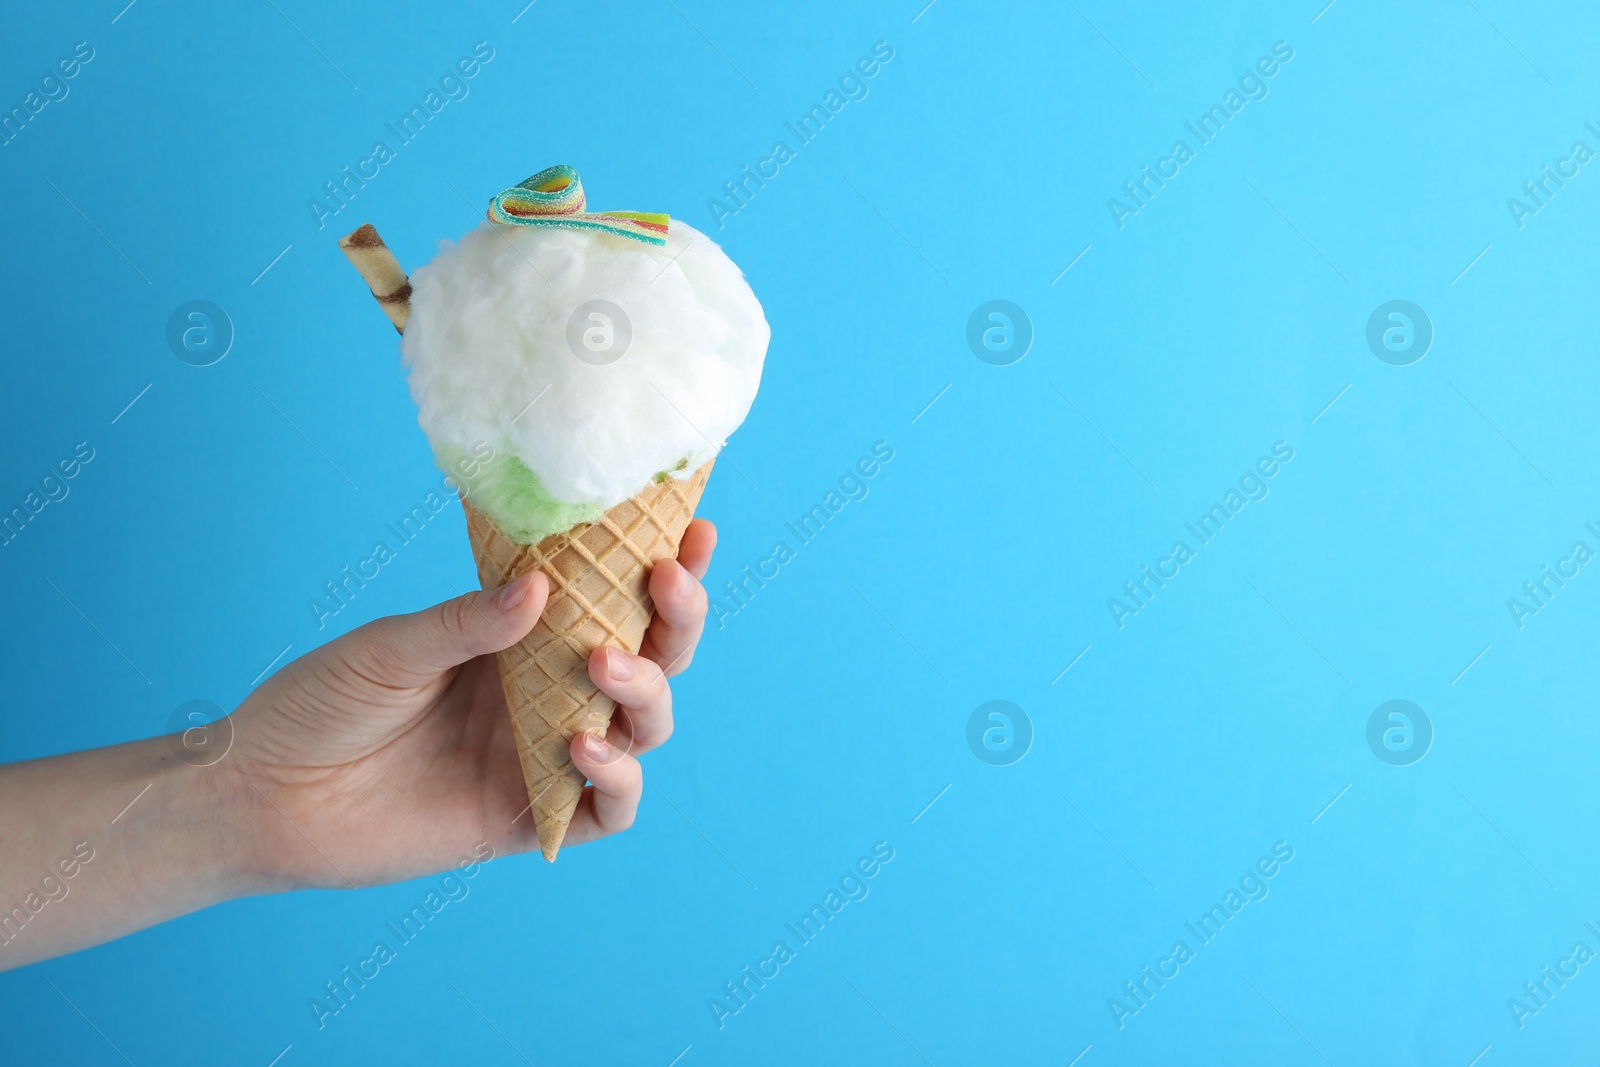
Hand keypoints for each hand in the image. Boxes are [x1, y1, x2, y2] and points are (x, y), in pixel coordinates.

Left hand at [223, 519, 716, 890]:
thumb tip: (545, 586)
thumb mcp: (390, 647)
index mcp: (521, 641)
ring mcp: (542, 757)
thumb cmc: (319, 705)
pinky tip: (583, 749)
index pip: (610, 600)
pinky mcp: (527, 820)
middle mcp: (546, 695)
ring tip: (603, 665)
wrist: (260, 796)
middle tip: (665, 584)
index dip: (662, 571)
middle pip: (650, 660)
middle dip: (675, 621)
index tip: (690, 531)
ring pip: (643, 728)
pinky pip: (607, 811)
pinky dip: (617, 781)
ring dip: (644, 692)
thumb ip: (468, 623)